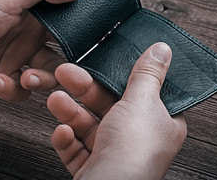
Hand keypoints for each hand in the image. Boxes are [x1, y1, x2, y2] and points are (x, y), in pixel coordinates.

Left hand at [0, 0, 83, 101]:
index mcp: (33, 14)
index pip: (66, 25)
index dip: (77, 37)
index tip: (85, 48)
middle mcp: (28, 36)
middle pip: (60, 58)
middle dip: (62, 69)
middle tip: (59, 72)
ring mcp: (17, 58)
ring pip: (45, 78)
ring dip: (39, 82)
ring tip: (25, 78)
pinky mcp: (5, 77)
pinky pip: (21, 91)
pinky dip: (13, 90)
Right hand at [47, 43, 186, 178]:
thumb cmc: (132, 154)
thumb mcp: (142, 103)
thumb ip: (148, 75)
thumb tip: (161, 49)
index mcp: (158, 123)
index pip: (140, 93)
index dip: (120, 76)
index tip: (102, 61)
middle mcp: (137, 139)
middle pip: (107, 105)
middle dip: (83, 90)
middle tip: (65, 72)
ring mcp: (114, 154)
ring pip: (88, 126)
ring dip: (70, 112)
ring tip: (55, 100)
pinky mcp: (94, 168)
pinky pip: (77, 149)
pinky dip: (67, 140)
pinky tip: (62, 132)